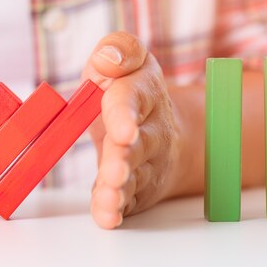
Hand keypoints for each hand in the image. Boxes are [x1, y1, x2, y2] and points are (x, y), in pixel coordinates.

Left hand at [81, 32, 182, 228]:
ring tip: (110, 196)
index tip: (123, 131)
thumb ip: (117, 50)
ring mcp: (147, 162)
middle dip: (125, 158)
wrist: (159, 127)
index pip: (133, 99)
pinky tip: (107, 216)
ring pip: (135, 177)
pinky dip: (116, 209)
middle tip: (116, 170)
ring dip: (120, 189)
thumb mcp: (128, 61)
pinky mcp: (138, 188)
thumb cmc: (130, 90)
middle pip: (139, 145)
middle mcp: (151, 130)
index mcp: (144, 91)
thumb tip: (106, 59)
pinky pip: (128, 200)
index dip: (125, 114)